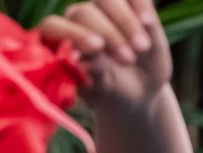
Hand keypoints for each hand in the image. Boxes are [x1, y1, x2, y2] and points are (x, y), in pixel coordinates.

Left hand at [39, 0, 173, 111]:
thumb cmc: (114, 93)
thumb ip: (92, 73)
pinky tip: (148, 23)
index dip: (73, 34)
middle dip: (109, 35)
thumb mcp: (104, 91)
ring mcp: (103, 9)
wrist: (141, 91)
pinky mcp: (128, 4)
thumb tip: (78, 59)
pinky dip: (140, 5)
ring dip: (126, 21)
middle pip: (84, 13)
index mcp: (62, 41)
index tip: (97, 48)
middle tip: (128, 60)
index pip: (54, 28)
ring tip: (143, 48)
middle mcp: (78, 20)